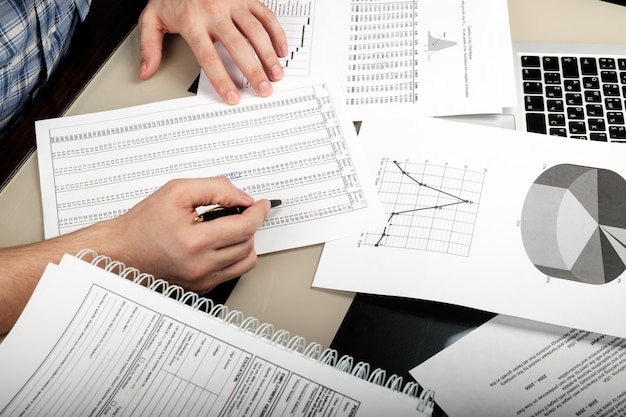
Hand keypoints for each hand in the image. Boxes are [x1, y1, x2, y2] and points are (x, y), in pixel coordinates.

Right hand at [101, 177, 270, 292]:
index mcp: (194, 241)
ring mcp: (202, 279)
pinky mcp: (201, 287)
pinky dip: (235, 256)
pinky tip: (222, 242)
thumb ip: (215, 189)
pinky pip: (232, 272)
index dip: (258, 213)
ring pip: (245, 261)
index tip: (261, 205)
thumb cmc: (144, 223)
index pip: (244, 227)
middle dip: (250, 224)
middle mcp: (200, 265)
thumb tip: (242, 198)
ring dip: (246, 241)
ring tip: (231, 227)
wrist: (123, 251)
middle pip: (248, 244)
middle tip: (241, 212)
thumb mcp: (177, 191)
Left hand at [138, 0, 287, 103]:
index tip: (232, 97)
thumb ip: (149, 46)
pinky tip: (281, 50)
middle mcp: (214, 12)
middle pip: (238, 47)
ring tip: (275, 75)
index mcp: (192, 23)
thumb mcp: (152, 17)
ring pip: (256, 31)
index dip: (222, 80)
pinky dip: (276, 33)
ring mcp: (233, 3)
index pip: (209, 58)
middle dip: (253, 71)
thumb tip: (146, 71)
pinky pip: (266, 15)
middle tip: (263, 90)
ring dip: (268, 55)